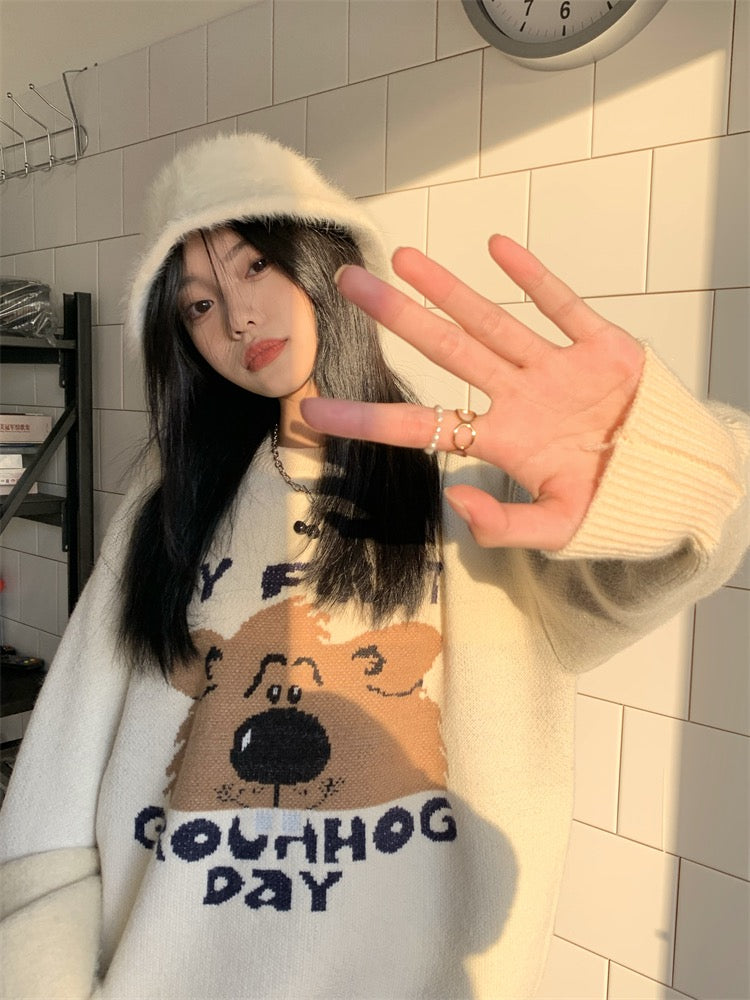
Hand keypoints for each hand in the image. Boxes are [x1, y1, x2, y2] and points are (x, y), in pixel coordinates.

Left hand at [301, 236, 644, 549]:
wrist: (672, 480)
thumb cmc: (610, 503)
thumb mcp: (557, 529)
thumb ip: (504, 525)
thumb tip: (452, 500)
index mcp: (501, 439)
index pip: (421, 424)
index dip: (367, 416)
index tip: (312, 408)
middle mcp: (517, 396)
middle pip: (446, 350)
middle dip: (398, 317)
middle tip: (348, 283)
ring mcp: (554, 368)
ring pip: (491, 320)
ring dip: (448, 289)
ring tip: (401, 257)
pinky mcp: (600, 347)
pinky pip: (562, 306)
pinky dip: (534, 278)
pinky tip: (497, 248)